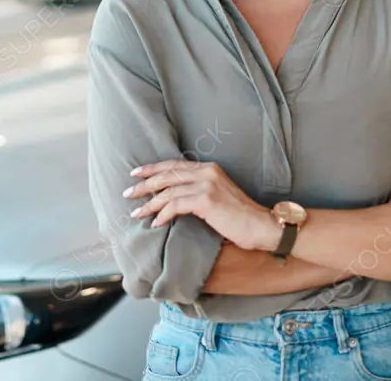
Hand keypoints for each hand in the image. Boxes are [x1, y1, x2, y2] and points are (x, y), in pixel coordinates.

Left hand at [123, 160, 279, 251]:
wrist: (262, 225)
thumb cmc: (240, 217)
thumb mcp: (218, 197)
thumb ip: (198, 192)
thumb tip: (172, 199)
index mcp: (209, 168)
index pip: (174, 165)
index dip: (152, 168)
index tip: (135, 174)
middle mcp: (207, 172)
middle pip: (167, 174)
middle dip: (144, 184)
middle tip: (128, 193)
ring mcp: (207, 184)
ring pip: (168, 190)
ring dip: (149, 203)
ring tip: (136, 213)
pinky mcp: (206, 200)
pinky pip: (176, 204)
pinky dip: (163, 214)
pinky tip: (156, 223)